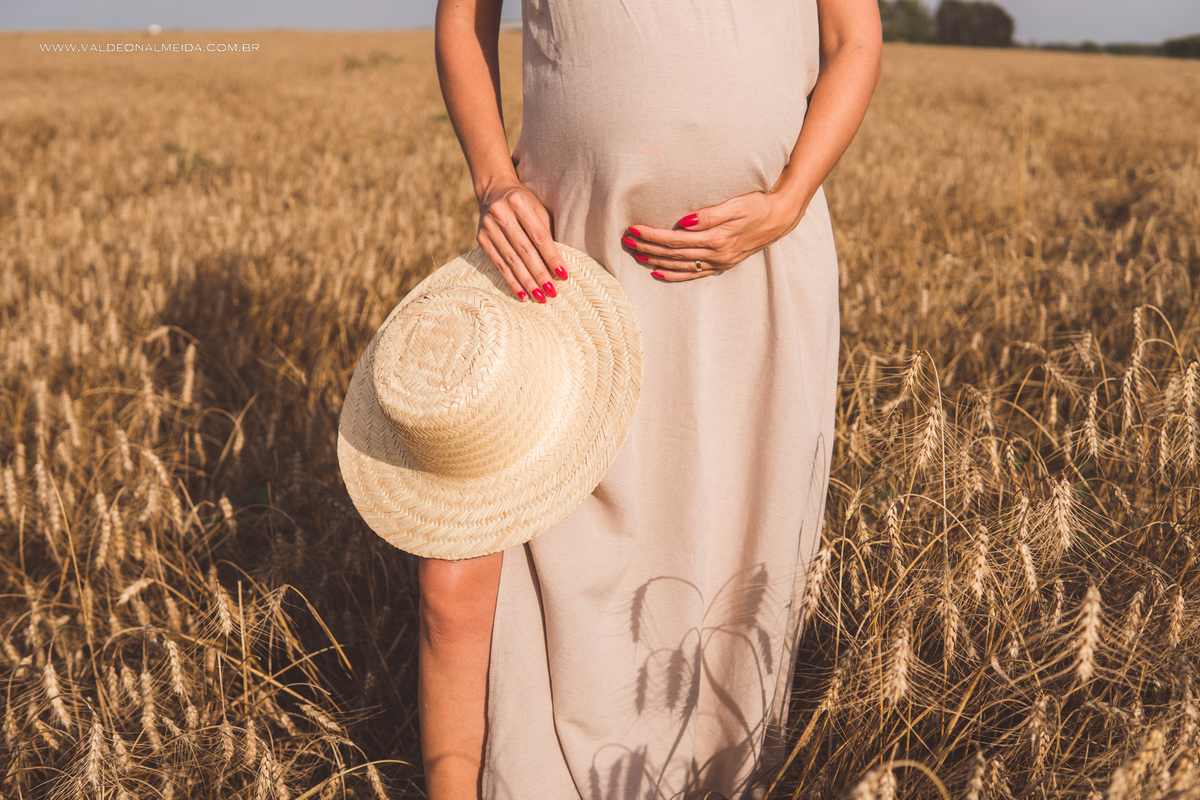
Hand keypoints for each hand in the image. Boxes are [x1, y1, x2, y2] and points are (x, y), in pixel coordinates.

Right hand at [476, 180, 569, 302]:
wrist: (494, 191)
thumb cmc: (524, 202)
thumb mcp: (538, 210)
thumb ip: (546, 232)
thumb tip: (558, 264)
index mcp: (519, 202)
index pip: (539, 236)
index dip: (552, 257)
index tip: (563, 275)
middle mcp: (501, 214)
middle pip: (524, 250)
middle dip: (539, 274)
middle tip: (552, 292)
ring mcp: (488, 227)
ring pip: (510, 260)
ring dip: (526, 282)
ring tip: (539, 297)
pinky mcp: (481, 238)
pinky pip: (498, 264)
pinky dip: (511, 281)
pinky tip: (521, 294)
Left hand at [622, 190, 803, 280]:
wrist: (780, 218)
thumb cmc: (758, 205)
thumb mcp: (737, 205)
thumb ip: (710, 215)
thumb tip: (684, 222)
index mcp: (717, 239)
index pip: (676, 239)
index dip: (653, 236)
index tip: (634, 229)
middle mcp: (716, 254)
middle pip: (673, 254)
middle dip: (648, 248)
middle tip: (627, 241)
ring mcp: (718, 262)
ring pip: (679, 265)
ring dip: (655, 261)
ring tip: (635, 255)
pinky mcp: (721, 264)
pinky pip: (692, 273)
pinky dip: (673, 275)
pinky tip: (658, 273)